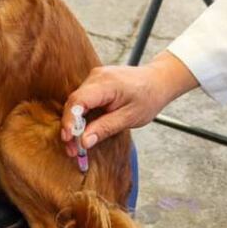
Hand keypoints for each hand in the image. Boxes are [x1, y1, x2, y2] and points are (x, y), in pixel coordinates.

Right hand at [60, 52, 198, 152]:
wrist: (158, 81)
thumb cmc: (148, 98)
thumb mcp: (129, 117)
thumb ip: (105, 128)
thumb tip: (84, 142)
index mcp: (107, 83)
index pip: (79, 101)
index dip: (69, 121)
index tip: (68, 139)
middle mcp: (97, 77)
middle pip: (74, 103)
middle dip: (70, 128)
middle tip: (73, 150)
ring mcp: (95, 77)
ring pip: (76, 102)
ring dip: (74, 123)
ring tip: (77, 146)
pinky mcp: (96, 82)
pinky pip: (83, 100)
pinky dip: (81, 116)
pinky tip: (83, 131)